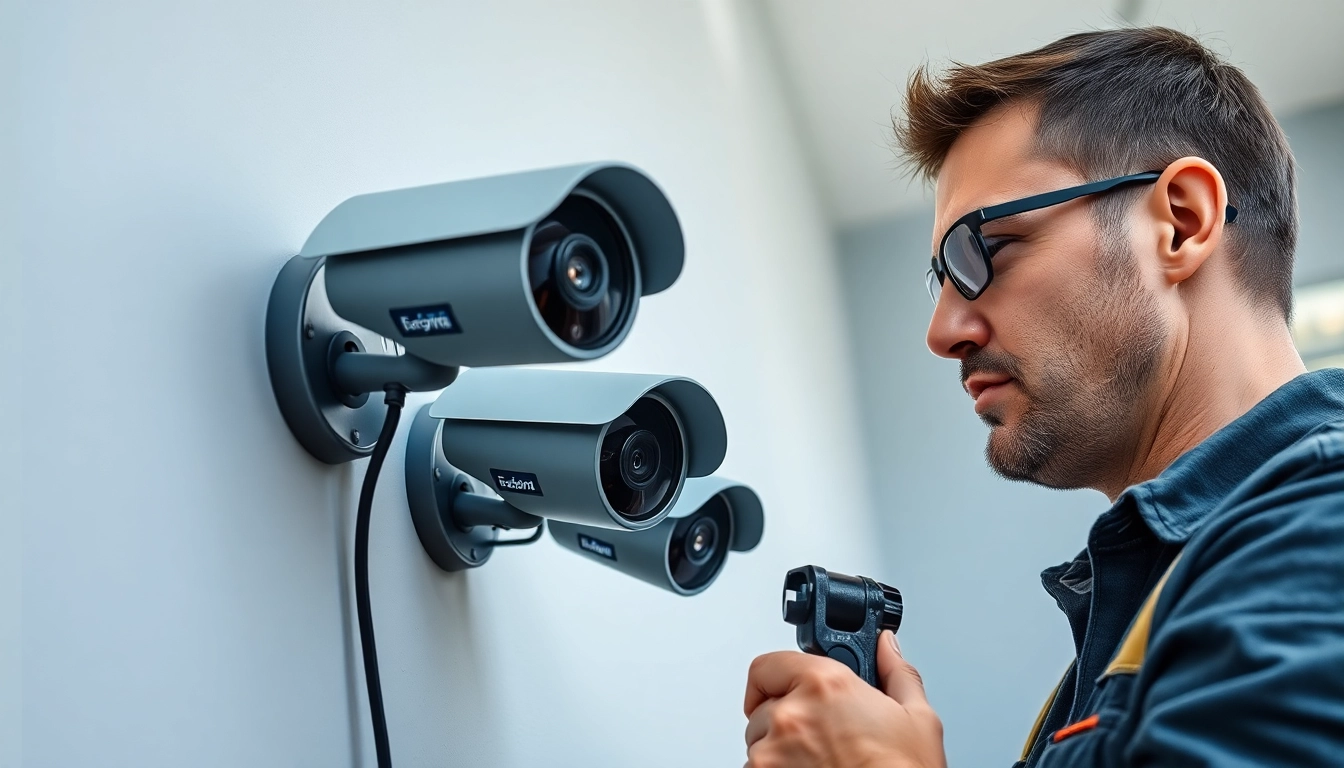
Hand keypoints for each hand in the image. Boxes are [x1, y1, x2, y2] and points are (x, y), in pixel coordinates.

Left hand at [743, 631, 945, 767]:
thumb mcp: (918, 719)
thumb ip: (895, 672)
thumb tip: (885, 647)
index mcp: (824, 686)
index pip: (767, 665)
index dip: (777, 678)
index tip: (786, 689)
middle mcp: (790, 716)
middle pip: (765, 709)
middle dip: (788, 721)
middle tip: (823, 738)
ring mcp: (771, 754)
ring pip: (760, 744)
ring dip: (780, 751)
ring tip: (822, 763)